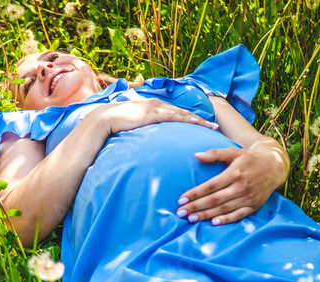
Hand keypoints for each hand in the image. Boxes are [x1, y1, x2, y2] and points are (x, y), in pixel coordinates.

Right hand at [90, 98, 218, 134]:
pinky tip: (196, 122)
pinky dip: (187, 119)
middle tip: (214, 125)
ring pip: (182, 113)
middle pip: (184, 112)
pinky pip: (174, 117)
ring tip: (211, 126)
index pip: (176, 112)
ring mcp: (156, 108)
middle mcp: (157, 104)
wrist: (105, 118)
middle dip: (200, 118)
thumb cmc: (117, 123)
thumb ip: (142, 128)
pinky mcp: (153, 113)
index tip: (203, 123)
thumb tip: (147, 139)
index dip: (190, 117)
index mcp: (153, 106)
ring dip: (198, 120)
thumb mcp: (133, 124)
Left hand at [176, 147, 284, 224]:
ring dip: (206, 215)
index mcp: (234, 173)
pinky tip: (213, 223)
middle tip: (180, 212)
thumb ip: (215, 153)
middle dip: (196, 207)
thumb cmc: (249, 159)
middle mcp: (241, 187)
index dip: (195, 193)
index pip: (210, 186)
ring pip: (223, 209)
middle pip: (214, 199)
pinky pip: (238, 215)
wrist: (274, 167)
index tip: (181, 199)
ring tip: (191, 219)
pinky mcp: (254, 206)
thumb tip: (196, 155)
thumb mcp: (233, 152)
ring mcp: (248, 198)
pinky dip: (226, 220)